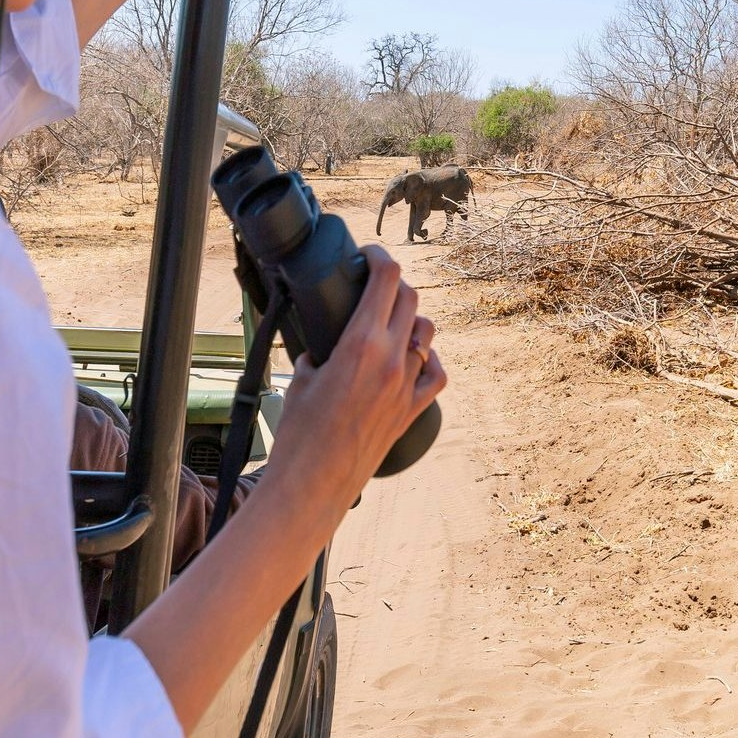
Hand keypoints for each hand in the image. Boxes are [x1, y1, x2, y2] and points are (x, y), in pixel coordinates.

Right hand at [263, 246, 443, 519]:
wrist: (315, 483)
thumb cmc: (300, 433)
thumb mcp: (301, 378)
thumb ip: (317, 352)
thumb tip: (320, 344)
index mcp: (360, 343)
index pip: (386, 278)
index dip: (379, 256)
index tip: (367, 255)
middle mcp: (391, 359)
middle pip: (410, 299)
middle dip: (393, 285)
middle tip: (375, 286)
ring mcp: (407, 385)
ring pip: (427, 333)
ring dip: (411, 320)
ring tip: (392, 322)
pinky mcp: (413, 410)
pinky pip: (437, 374)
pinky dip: (430, 359)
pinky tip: (417, 358)